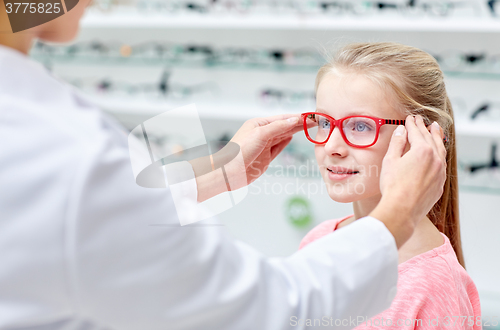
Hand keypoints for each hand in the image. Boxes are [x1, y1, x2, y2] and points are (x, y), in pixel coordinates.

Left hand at [193, 114, 303, 201]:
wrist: (229, 173)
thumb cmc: (239, 152)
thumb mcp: (260, 135)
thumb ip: (278, 127)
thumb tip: (294, 120)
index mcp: (258, 124)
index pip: (282, 118)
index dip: (297, 117)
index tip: (311, 115)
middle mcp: (261, 133)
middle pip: (284, 126)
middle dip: (299, 123)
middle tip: (316, 121)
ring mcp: (264, 146)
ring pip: (283, 136)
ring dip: (295, 131)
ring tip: (309, 126)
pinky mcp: (266, 158)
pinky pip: (279, 147)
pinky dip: (286, 142)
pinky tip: (292, 136)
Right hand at [370, 115, 446, 248]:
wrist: (402, 210)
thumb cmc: (393, 186)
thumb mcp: (390, 160)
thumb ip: (397, 143)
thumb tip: (402, 130)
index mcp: (423, 150)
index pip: (417, 132)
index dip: (412, 124)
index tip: (410, 118)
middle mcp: (435, 159)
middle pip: (431, 138)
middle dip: (425, 128)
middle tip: (422, 121)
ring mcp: (440, 172)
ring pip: (441, 150)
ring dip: (437, 138)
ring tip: (436, 130)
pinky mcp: (439, 184)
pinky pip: (442, 164)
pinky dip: (440, 154)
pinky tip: (437, 154)